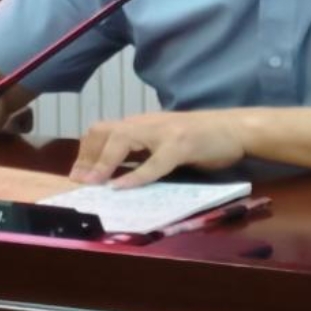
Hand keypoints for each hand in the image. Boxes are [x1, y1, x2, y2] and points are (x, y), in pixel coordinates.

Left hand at [69, 110, 245, 188]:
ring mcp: (163, 132)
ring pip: (123, 140)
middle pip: (105, 131)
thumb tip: (114, 173)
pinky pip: (154, 162)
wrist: (234, 127)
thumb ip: (141, 151)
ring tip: (92, 183)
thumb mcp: (163, 142)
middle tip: (79, 182)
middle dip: (87, 156)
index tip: (75, 175)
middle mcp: (147, 123)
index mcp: (141, 124)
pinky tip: (122, 187)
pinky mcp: (182, 145)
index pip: (102, 129)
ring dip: (103, 163)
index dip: (85, 151)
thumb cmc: (199, 138)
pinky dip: (136, 175)